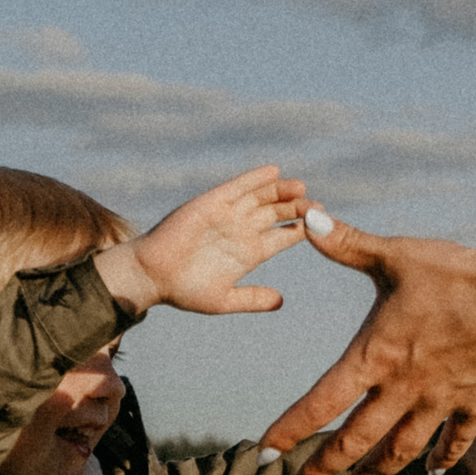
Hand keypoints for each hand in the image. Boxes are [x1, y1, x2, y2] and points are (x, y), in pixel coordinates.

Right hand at [96, 165, 311, 316]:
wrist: (152, 276)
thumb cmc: (184, 290)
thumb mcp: (224, 299)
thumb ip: (252, 299)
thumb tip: (282, 301)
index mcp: (249, 253)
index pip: (283, 237)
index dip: (303, 229)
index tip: (323, 225)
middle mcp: (241, 230)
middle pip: (277, 214)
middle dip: (297, 208)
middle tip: (317, 205)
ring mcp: (227, 215)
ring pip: (260, 197)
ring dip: (280, 191)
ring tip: (300, 187)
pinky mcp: (211, 203)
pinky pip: (237, 187)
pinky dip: (254, 179)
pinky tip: (273, 172)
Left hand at [259, 212, 475, 474]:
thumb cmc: (459, 273)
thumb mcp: (397, 255)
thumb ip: (347, 243)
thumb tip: (305, 215)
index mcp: (377, 356)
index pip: (320, 404)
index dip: (289, 431)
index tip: (265, 453)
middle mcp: (405, 388)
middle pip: (356, 441)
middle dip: (326, 466)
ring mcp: (442, 402)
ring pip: (402, 450)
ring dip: (378, 470)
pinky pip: (455, 442)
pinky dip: (441, 459)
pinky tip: (430, 472)